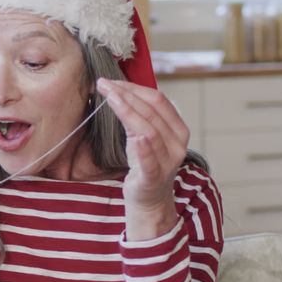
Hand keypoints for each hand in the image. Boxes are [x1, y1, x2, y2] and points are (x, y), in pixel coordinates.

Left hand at [97, 78, 187, 232]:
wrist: (149, 201)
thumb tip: (122, 90)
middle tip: (103, 83)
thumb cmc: (145, 165)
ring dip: (128, 111)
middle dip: (126, 94)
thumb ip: (143, 118)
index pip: (158, 100)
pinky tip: (135, 137)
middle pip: (152, 111)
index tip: (112, 80)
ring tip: (109, 97)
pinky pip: (150, 160)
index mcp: (178, 130)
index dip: (135, 87)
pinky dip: (144, 148)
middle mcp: (177, 143)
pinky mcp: (154, 177)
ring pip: (149, 130)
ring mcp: (167, 161)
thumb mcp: (148, 137)